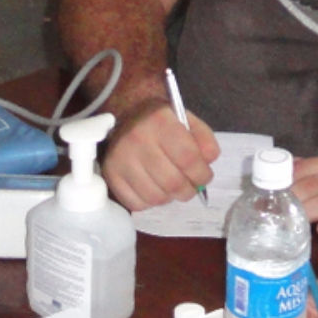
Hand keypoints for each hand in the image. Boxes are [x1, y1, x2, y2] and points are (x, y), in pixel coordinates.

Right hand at [103, 98, 218, 208]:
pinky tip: (154, 187)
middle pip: (172, 182)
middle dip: (188, 190)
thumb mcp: (188, 120)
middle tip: (191, 186)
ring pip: (155, 197)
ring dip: (170, 197)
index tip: (205, 177)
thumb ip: (204, 140)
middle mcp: (137, 140)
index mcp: (160, 122)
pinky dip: (150, 202)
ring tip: (172, 186)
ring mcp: (120, 159)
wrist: (127, 113)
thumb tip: (207, 164)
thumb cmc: (162, 120)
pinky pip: (136, 203)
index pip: (188, 158)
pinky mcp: (110, 174)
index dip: (202, 174)